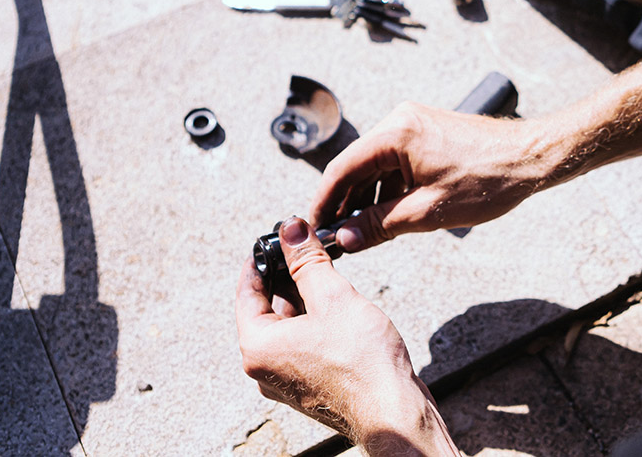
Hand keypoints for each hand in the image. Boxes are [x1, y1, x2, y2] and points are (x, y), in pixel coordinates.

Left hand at [235, 217, 457, 453]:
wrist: (394, 412)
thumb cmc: (362, 363)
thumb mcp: (333, 297)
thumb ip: (307, 261)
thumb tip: (291, 230)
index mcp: (257, 346)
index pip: (247, 290)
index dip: (262, 259)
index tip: (276, 238)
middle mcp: (265, 367)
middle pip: (266, 308)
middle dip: (286, 276)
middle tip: (306, 249)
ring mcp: (287, 379)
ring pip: (286, 326)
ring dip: (303, 298)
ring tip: (326, 274)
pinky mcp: (309, 385)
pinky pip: (302, 343)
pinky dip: (314, 321)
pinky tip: (336, 307)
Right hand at [311, 102, 564, 252]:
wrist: (532, 158)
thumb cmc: (487, 181)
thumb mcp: (427, 211)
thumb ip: (379, 225)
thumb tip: (345, 239)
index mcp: (394, 134)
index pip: (341, 169)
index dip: (323, 202)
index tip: (314, 229)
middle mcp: (399, 121)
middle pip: (356, 167)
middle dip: (345, 204)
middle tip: (337, 238)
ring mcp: (413, 125)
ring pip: (375, 167)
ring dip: (367, 199)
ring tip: (363, 234)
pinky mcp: (426, 133)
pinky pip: (394, 163)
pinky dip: (387, 189)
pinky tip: (389, 216)